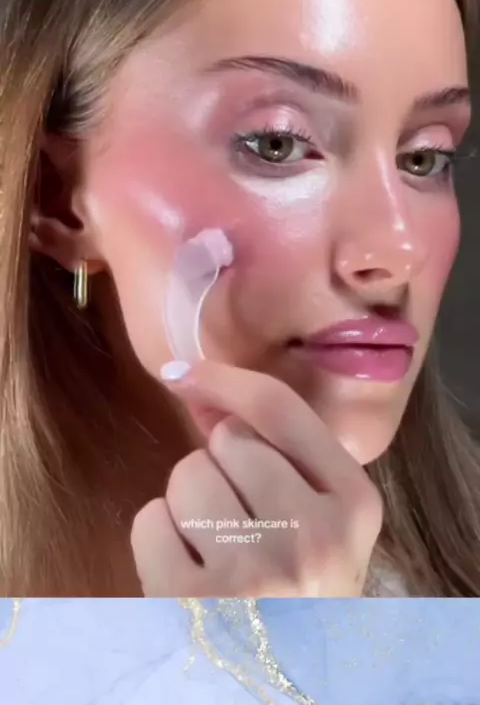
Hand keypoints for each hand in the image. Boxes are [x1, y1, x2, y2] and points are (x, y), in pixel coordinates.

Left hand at [130, 361, 382, 596]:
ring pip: (186, 476)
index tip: (185, 370)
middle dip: (221, 467)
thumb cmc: (301, 593)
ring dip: (188, 504)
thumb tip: (199, 385)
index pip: (281, 410)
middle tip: (240, 518)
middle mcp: (312, 537)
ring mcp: (253, 573)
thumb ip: (276, 452)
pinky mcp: (193, 604)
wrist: (279, 679)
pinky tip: (187, 574)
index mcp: (354, 507)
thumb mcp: (318, 522)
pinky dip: (158, 540)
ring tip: (217, 549)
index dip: (227, 379)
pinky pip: (150, 520)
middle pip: (227, 440)